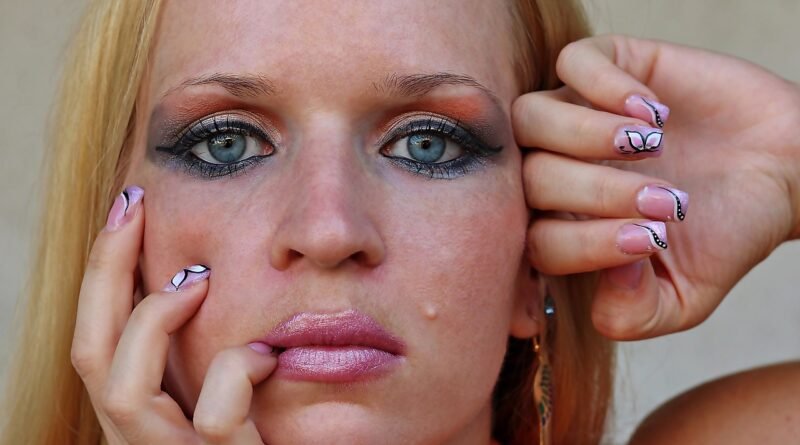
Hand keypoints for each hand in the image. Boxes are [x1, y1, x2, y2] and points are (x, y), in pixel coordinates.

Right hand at [71, 186, 275, 443]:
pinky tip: (267, 355)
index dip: (103, 275)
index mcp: (150, 418)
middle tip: (134, 206)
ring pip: (122, 391)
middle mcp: (145, 443)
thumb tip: (208, 273)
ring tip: (200, 279)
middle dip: (105, 271)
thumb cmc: (289, 438)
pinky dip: (236, 372)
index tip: (129, 209)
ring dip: (154, 319)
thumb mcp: (242, 388)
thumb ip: (217, 349)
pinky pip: (215, 420)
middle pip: (89, 355)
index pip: (98, 343)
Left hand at [513, 35, 799, 339]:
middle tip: (664, 199)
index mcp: (565, 230)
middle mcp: (558, 171)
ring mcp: (575, 116)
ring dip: (586, 136)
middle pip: (530, 179)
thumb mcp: (683, 299)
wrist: (782, 172)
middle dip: (597, 194)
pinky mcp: (608, 68)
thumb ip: (634, 313)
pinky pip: (572, 63)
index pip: (536, 242)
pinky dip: (605, 86)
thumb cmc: (724, 235)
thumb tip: (607, 273)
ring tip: (650, 148)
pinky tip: (654, 112)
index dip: (584, 246)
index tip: (651, 242)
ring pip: (531, 117)